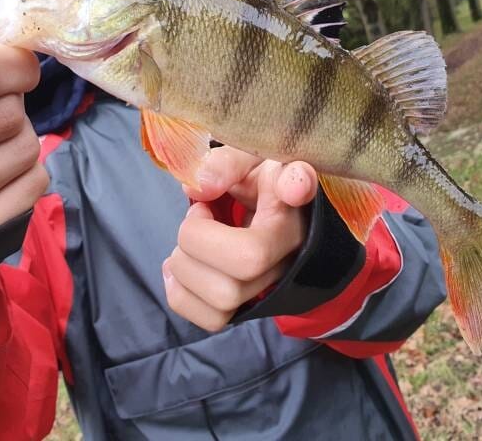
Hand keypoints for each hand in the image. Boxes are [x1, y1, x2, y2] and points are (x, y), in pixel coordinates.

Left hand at [163, 146, 317, 330]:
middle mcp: (290, 245)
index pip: (303, 185)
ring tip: (191, 242)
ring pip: (224, 298)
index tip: (292, 185)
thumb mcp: (247, 161)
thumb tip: (198, 187)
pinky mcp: (251, 307)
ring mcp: (273, 284)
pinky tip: (179, 267)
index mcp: (289, 197)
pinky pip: (212, 320)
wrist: (268, 216)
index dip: (299, 185)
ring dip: (185, 266)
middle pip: (247, 261)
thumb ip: (225, 164)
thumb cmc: (257, 185)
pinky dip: (181, 294)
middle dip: (196, 238)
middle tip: (198, 215)